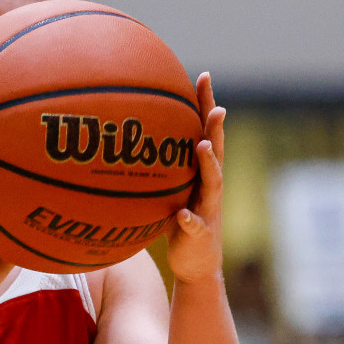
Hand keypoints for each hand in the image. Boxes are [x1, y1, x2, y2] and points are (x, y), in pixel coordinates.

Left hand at [166, 72, 224, 284]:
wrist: (196, 267)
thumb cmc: (179, 226)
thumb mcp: (169, 192)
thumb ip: (159, 169)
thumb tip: (127, 140)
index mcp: (201, 175)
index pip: (205, 133)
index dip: (205, 105)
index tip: (202, 76)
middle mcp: (209, 188)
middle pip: (215, 150)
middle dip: (215, 127)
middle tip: (215, 104)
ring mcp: (208, 210)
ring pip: (213, 184)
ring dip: (208, 165)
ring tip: (201, 147)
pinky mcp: (199, 235)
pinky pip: (195, 227)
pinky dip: (190, 220)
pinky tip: (182, 215)